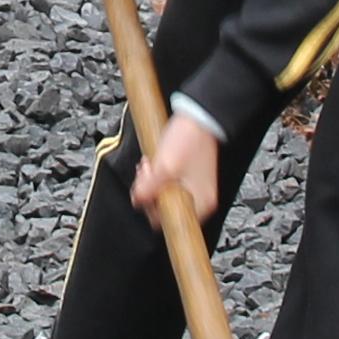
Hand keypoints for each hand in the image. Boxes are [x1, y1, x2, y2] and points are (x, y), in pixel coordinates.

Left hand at [130, 112, 224, 233]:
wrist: (199, 116)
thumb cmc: (189, 140)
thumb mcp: (164, 167)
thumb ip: (148, 189)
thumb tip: (137, 201)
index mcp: (201, 204)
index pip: (169, 222)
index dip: (153, 208)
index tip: (148, 192)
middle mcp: (201, 200)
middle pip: (165, 208)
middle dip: (150, 192)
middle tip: (147, 173)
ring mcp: (196, 188)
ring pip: (164, 196)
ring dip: (152, 182)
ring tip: (150, 165)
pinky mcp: (190, 177)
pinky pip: (168, 185)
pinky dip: (158, 176)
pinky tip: (155, 164)